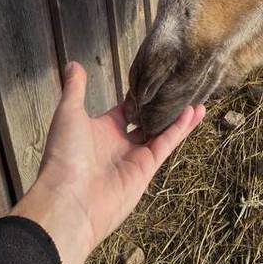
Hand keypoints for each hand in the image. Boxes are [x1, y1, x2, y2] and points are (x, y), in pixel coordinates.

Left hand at [12, 61, 204, 263]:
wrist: (69, 200)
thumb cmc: (64, 155)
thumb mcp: (69, 113)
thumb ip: (75, 88)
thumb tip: (73, 63)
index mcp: (101, 130)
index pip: (126, 110)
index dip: (140, 96)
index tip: (156, 79)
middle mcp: (120, 143)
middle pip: (148, 121)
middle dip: (164, 108)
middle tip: (182, 91)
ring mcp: (135, 157)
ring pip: (162, 132)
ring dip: (179, 117)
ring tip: (198, 100)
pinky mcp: (147, 169)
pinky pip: (166, 144)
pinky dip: (179, 129)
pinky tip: (193, 112)